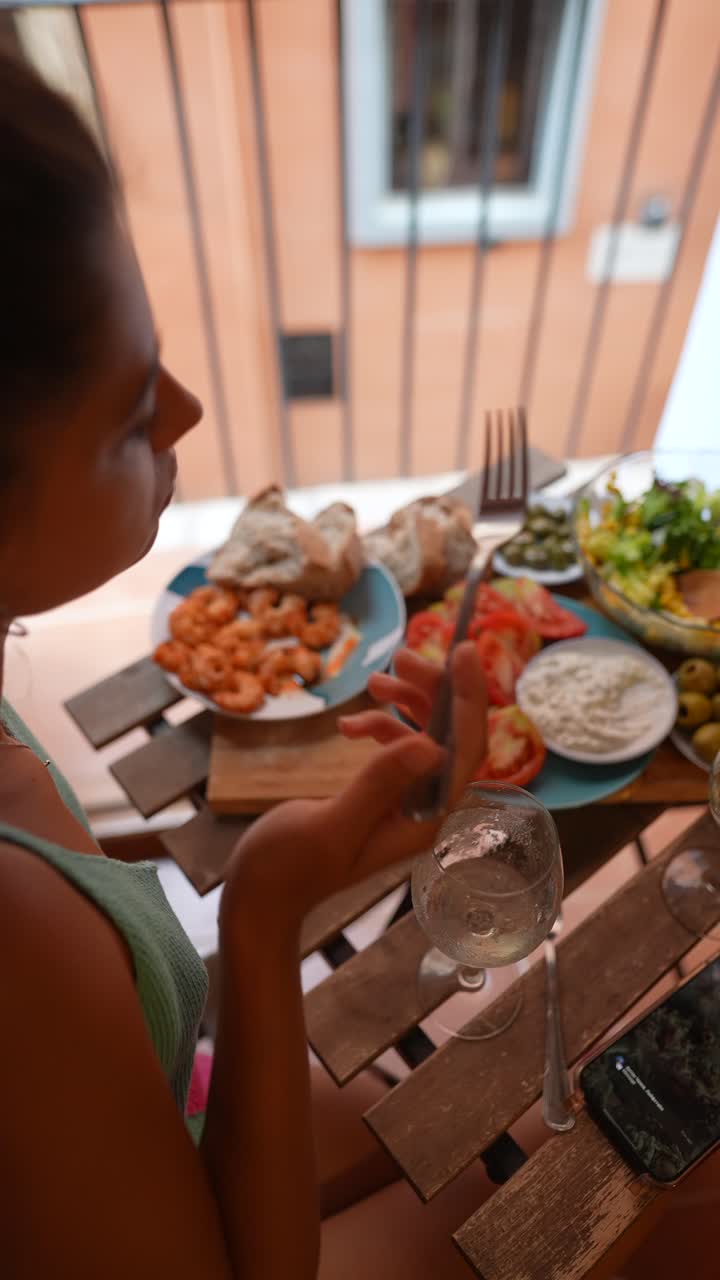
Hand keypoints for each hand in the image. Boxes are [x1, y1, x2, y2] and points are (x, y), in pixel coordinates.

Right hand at [220, 642, 485, 933]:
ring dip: (406, 703)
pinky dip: (378, 726)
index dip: (470, 698)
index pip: (466, 750)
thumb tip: (429, 745)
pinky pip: (397, 748)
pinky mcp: (383, 795)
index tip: (463, 652)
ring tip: (376, 679)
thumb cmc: (289, 867)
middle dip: (433, 691)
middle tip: (401, 655)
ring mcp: (405, 801)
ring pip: (425, 735)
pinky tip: (348, 726)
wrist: (261, 893)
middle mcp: (425, 808)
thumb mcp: (333, 825)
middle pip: (450, 735)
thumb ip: (380, 785)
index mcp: (426, 819)